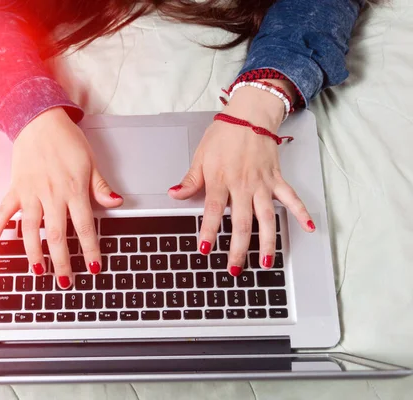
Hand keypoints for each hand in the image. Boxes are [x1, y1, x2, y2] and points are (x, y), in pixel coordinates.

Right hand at [0, 107, 122, 287]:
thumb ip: (101, 186)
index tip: (94, 267)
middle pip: (58, 234)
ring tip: (37, 271)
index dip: (91, 249)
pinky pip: (4, 209)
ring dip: (34, 252)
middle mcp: (52, 195)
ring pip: (32, 228)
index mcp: (74, 190)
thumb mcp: (90, 162)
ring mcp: (31, 193)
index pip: (85, 226)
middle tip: (64, 281)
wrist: (39, 120)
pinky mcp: (15, 188)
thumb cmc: (67, 141)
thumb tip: (116, 202)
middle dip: (62, 260)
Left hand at [169, 82, 314, 275]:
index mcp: (221, 180)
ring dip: (267, 242)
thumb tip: (174, 194)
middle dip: (238, 249)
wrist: (249, 114)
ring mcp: (262, 183)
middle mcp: (243, 185)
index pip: (214, 211)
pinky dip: (301, 212)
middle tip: (234, 269)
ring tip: (265, 262)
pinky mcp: (276, 178)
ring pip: (266, 218)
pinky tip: (308, 228)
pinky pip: (291, 198)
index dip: (209, 232)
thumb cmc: (223, 134)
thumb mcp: (201, 156)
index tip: (205, 250)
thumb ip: (190, 180)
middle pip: (242, 222)